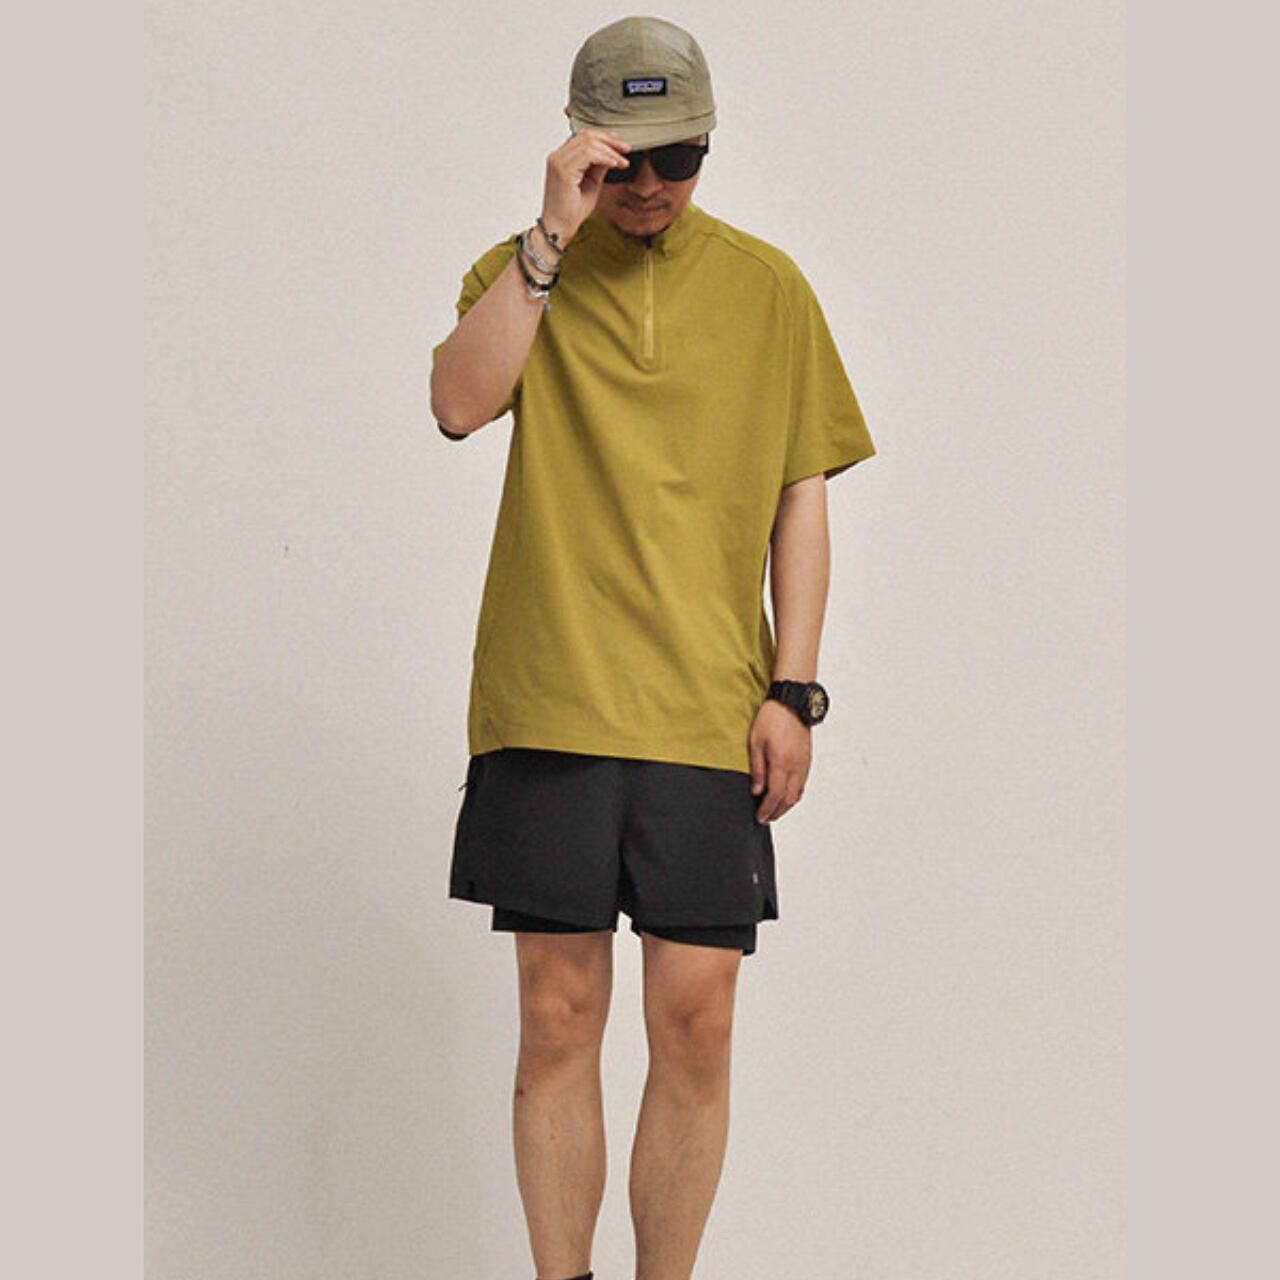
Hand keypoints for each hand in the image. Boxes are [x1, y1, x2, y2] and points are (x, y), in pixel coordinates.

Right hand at [540, 127, 631, 244]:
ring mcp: (558, 162)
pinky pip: (587, 154)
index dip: (605, 137)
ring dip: (609, 150)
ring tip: (622, 161)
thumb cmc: (572, 211)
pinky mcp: (563, 171)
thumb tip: (612, 153)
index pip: (584, 137)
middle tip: (626, 149)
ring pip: (588, 143)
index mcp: (562, 157)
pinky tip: (615, 164)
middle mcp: (557, 156)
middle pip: (586, 135)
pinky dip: (604, 157)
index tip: (621, 145)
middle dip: (610, 140)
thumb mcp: (591, 183)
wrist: (559, 228)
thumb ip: (599, 167)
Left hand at [747, 699, 811, 823]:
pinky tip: (785, 796)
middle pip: (788, 799)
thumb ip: (757, 769)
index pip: (775, 795)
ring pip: (797, 794)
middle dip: (776, 812)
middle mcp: (796, 767)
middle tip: (765, 818)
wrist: (792, 703)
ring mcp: (804, 764)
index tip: (759, 817)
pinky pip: (802, 784)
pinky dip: (793, 795)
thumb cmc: (771, 719)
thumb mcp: (755, 742)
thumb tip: (756, 791)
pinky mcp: (807, 760)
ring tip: (774, 810)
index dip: (766, 809)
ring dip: (785, 806)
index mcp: (782, 763)